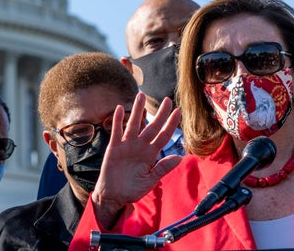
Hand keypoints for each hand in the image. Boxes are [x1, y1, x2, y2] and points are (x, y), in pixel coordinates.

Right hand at [90, 91, 181, 226]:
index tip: (178, 112)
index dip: (171, 124)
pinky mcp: (114, 148)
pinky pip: (117, 132)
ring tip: (141, 96)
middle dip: (160, 114)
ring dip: (137, 110)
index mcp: (151, 154)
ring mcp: (127, 145)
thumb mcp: (150, 181)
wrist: (113, 197)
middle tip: (167, 100)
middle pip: (152, 127)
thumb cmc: (132, 190)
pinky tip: (120, 109)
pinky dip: (118, 120)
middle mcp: (140, 146)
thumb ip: (162, 168)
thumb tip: (179, 157)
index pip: (163, 136)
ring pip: (134, 124)